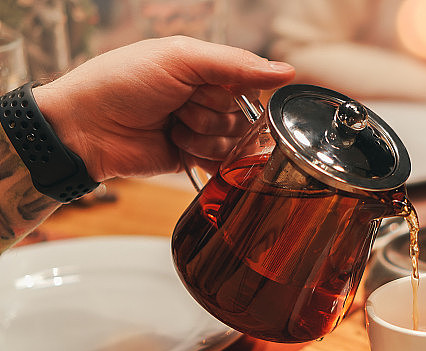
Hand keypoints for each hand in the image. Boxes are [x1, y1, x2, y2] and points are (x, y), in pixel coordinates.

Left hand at [32, 36, 294, 181]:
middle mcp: (208, 99)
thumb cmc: (121, 82)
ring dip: (202, 135)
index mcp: (207, 69)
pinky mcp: (195, 158)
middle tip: (178, 106)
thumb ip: (236, 65)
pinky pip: (223, 163)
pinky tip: (180, 147)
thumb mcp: (180, 59)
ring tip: (171, 126)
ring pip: (234, 140)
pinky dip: (204, 156)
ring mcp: (203, 130)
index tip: (208, 87)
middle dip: (212, 112)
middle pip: (245, 114)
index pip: (251, 81)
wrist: (85, 127)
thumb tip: (287, 71)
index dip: (237, 88)